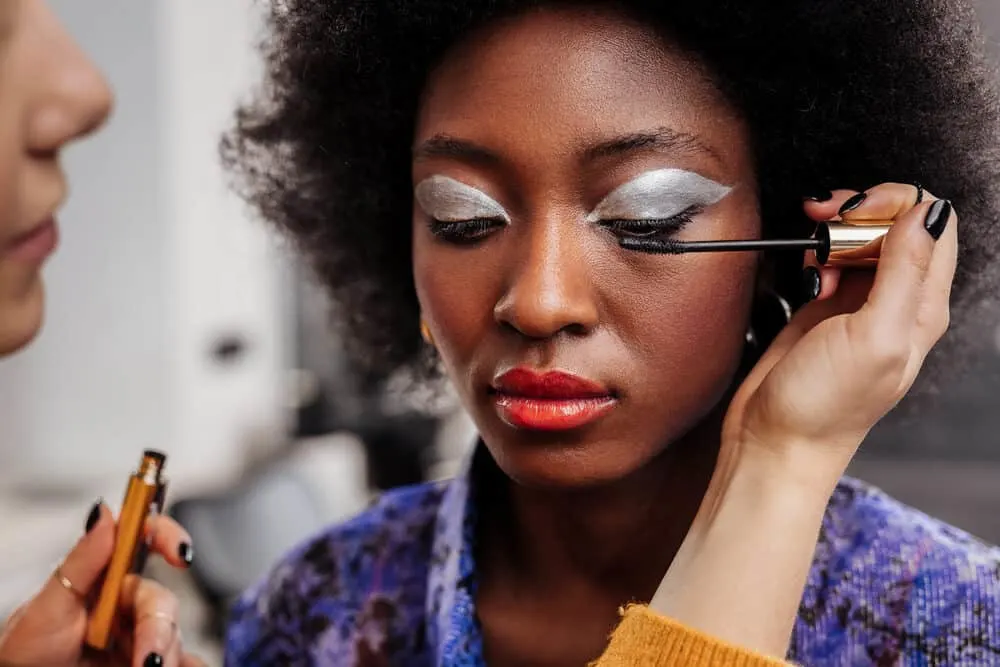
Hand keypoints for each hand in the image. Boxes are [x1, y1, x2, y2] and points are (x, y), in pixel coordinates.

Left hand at [0, 501, 205, 666]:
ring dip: (167, 655)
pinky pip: (187, 659)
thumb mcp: (46, 609)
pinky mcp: (150, 661)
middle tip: (147, 661)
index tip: (180, 554)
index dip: (167, 536)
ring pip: (175, 633)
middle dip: (159, 628)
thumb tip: (102, 513)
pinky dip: (184, 665)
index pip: (143, 541)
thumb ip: (80, 561)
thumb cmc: (24, 657)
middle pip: (162, 599)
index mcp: (102, 579)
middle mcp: (123, 604)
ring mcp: (137, 636)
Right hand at [723, 182, 956, 484]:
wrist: (775, 442)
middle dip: (859, 210)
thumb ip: (904, 272)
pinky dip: (815, 253)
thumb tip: (926, 214)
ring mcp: (860, 304)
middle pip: (896, 224)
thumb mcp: (875, 337)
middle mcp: (897, 302)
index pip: (934, 226)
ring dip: (834, 231)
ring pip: (861, 238)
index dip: (896, 204)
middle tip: (826, 221)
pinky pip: (830, 260)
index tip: (856, 213)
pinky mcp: (825, 309)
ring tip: (812, 252)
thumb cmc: (824, 406)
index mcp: (923, 307)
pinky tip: (805, 272)